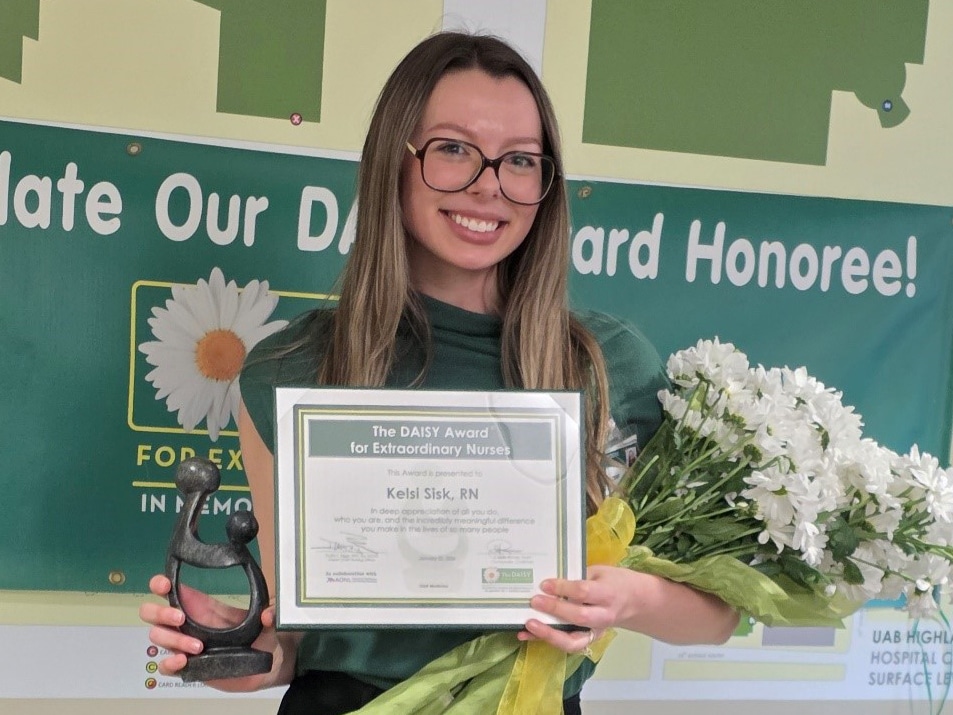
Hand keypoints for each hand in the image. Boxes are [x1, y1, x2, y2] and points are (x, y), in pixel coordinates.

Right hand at [138, 574, 291, 690]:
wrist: (268, 664)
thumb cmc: (262, 635)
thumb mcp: (267, 619)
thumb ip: (270, 613)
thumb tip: (267, 615)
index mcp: (201, 605)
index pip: (171, 590)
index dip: (160, 584)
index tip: (164, 585)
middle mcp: (188, 624)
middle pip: (153, 614)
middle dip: (160, 613)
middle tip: (182, 618)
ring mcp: (185, 646)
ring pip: (159, 638)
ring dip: (173, 640)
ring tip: (199, 646)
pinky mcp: (190, 667)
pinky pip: (167, 665)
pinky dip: (170, 663)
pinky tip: (184, 661)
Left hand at [519, 565, 648, 652]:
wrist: (635, 602)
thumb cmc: (614, 581)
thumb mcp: (600, 571)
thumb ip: (578, 576)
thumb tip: (548, 581)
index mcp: (608, 594)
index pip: (584, 593)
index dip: (563, 588)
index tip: (544, 584)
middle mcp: (603, 616)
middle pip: (579, 617)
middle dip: (555, 610)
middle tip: (534, 601)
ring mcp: (596, 632)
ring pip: (573, 641)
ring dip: (549, 635)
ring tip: (529, 625)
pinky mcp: (587, 640)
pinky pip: (567, 644)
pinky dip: (545, 640)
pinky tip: (525, 634)